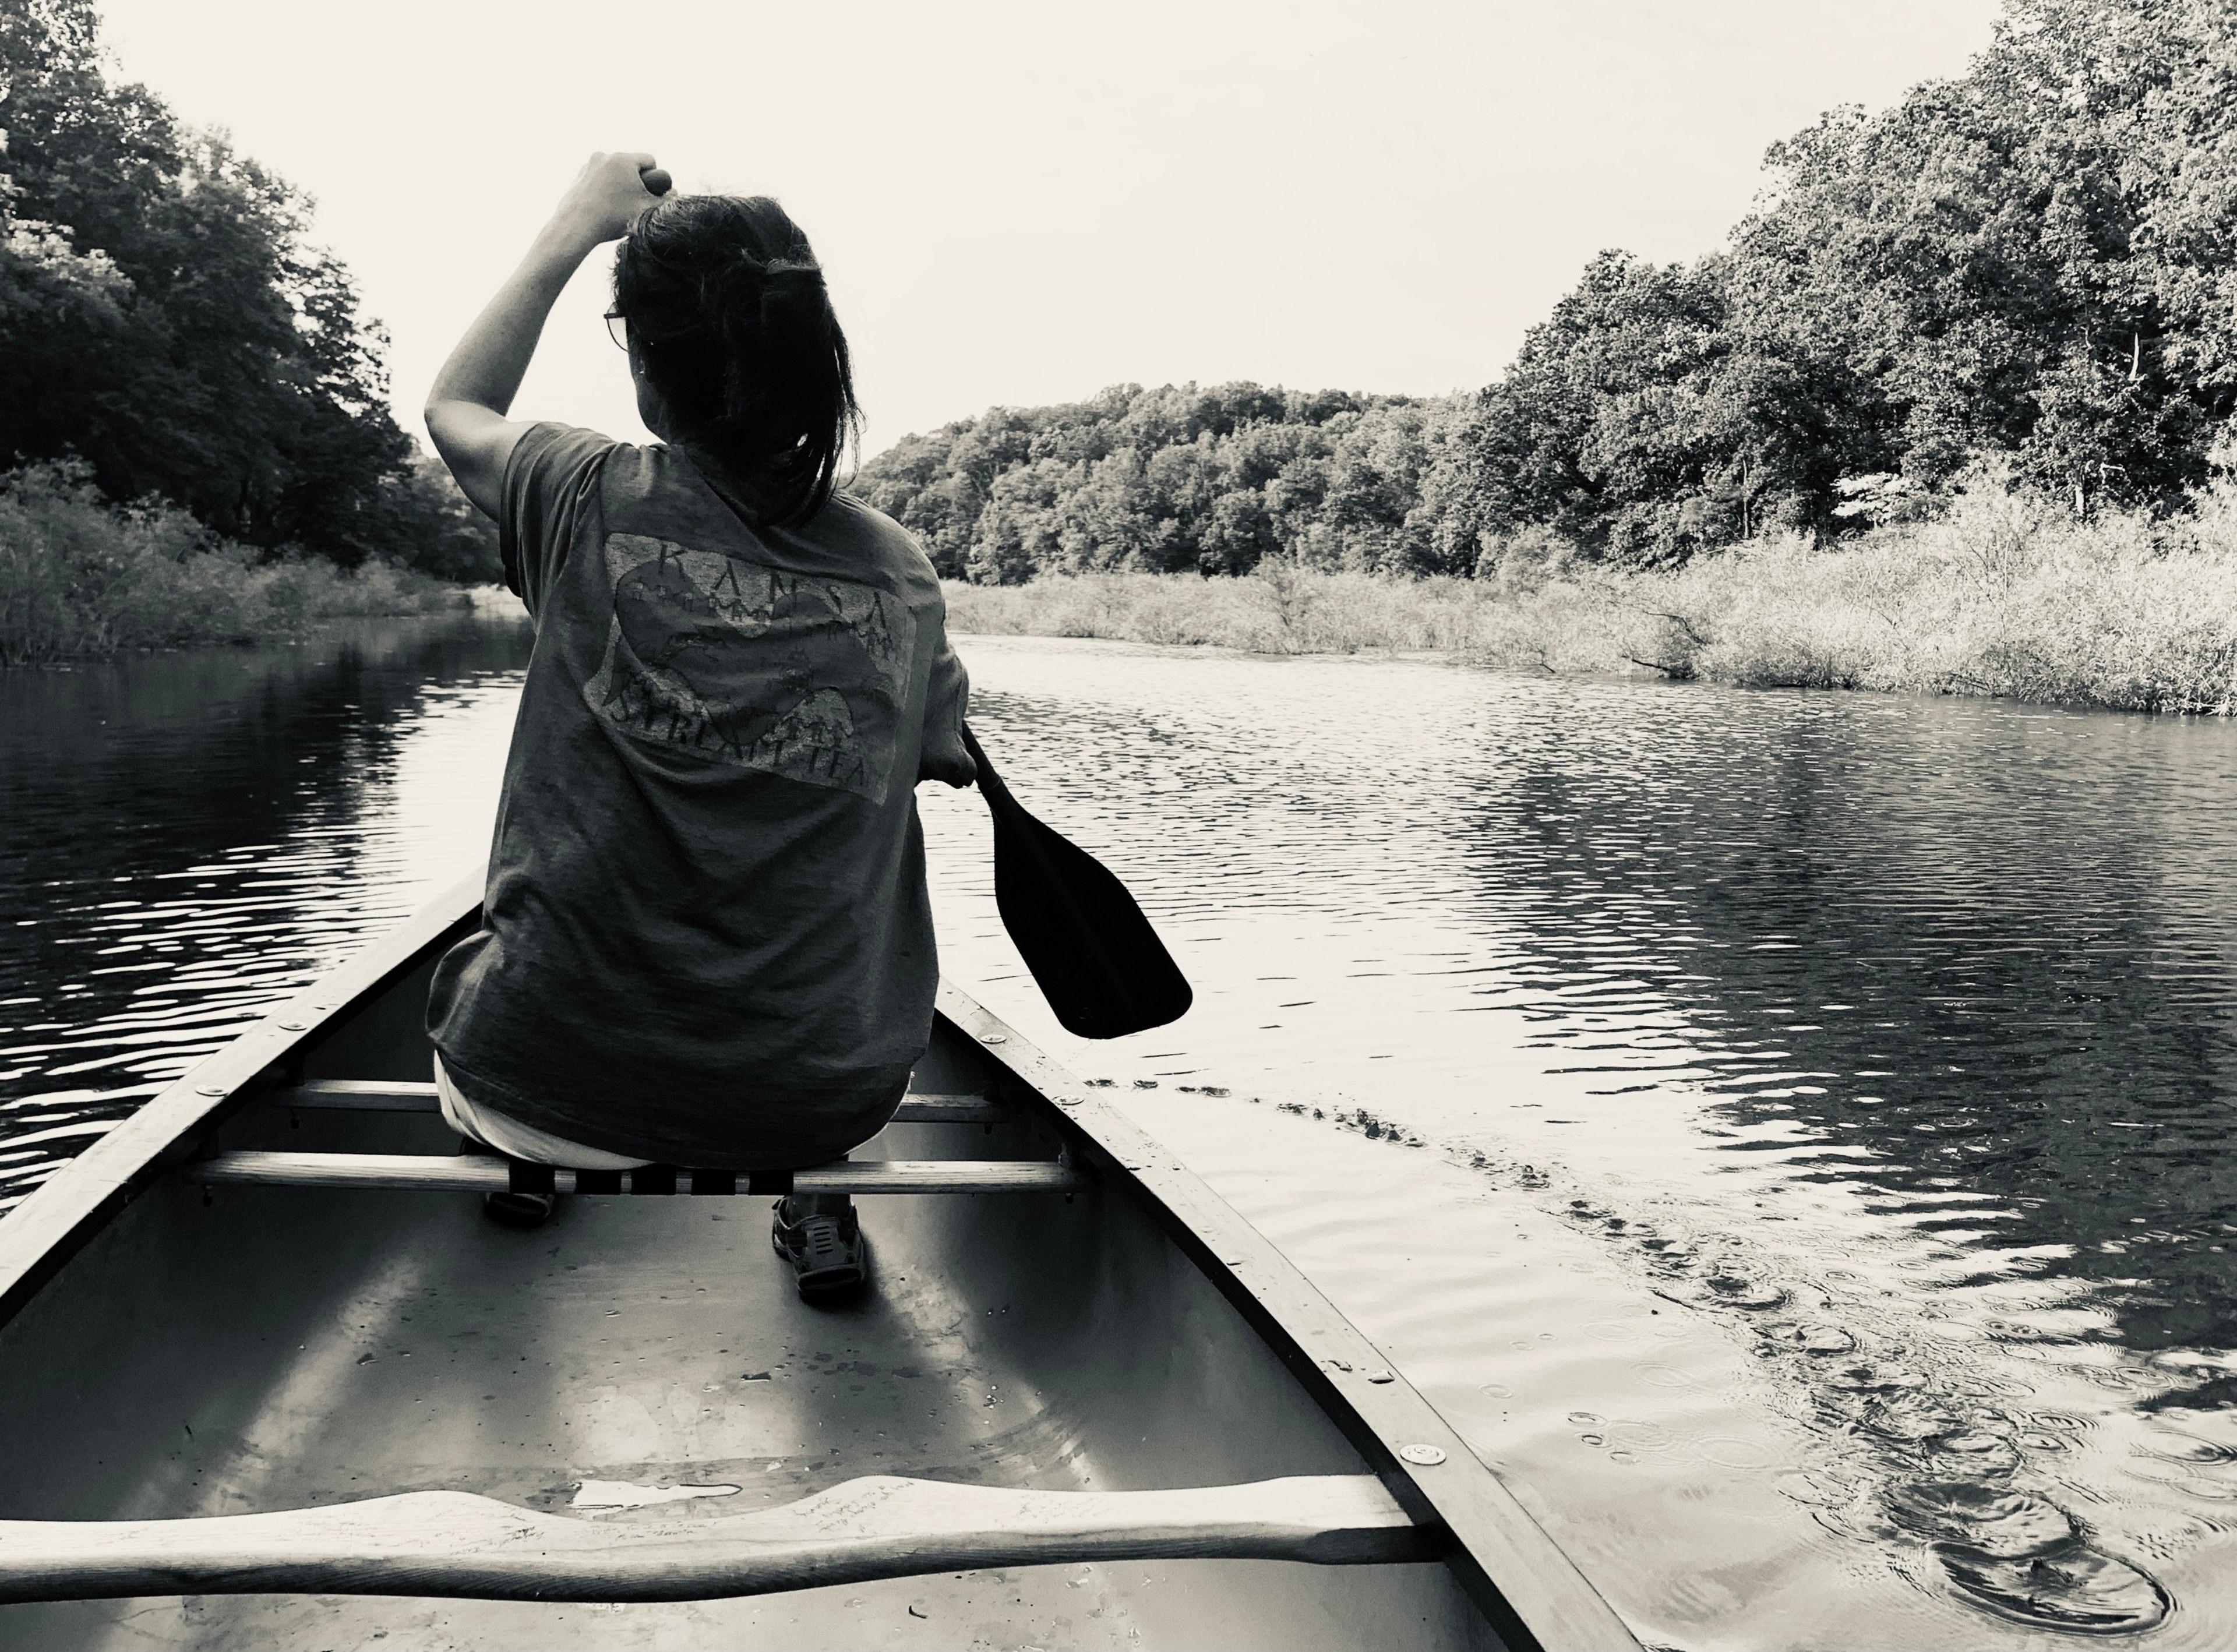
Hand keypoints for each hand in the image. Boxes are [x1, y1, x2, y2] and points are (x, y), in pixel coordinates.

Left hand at [546, 152, 669, 246]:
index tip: (653, 192)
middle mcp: (604, 156)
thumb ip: (665, 201)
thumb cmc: (614, 217)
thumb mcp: (646, 209)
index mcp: (623, 159)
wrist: (577, 226)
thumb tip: (674, 194)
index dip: (656, 176)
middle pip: (630, 165)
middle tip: (636, 201)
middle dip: (636, 180)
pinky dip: (603, 189)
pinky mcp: (578, 176)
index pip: (649, 160)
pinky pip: (598, 178)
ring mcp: (589, 165)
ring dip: (619, 184)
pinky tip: (602, 207)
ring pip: (613, 172)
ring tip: (618, 206)